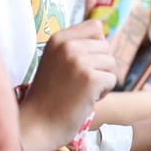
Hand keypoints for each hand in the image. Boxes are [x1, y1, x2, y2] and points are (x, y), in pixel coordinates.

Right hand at [19, 20, 116, 150]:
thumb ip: (77, 47)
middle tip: (81, 83)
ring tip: (82, 91)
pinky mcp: (90, 78)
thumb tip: (104, 34)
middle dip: (101, 66)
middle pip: (106, 47)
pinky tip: (86, 100)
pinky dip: (104, 93)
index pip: (95, 27)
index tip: (83, 65)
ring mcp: (79, 61)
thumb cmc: (50, 96)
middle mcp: (68, 45)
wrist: (38, 123)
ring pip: (112, 64)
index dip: (97, 48)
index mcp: (58, 38)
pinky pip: (112, 80)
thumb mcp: (57, 61)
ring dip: (103, 80)